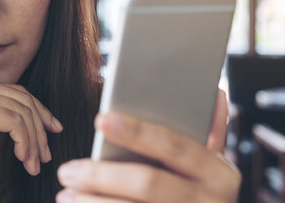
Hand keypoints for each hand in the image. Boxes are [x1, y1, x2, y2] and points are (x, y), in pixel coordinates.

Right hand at [0, 74, 62, 202]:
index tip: (54, 129)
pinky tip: (23, 160)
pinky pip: (16, 124)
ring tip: (34, 164)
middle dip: (40, 129)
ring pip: (23, 114)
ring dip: (34, 142)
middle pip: (23, 101)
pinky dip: (25, 144)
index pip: (18, 92)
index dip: (40, 111)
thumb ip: (5, 115)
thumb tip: (40, 115)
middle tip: (45, 155)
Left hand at [56, 90, 239, 202]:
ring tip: (66, 194)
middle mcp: (209, 200)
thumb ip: (210, 132)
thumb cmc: (205, 192)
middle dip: (102, 176)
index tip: (101, 119)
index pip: (174, 145)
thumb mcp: (213, 166)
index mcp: (219, 173)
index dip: (137, 132)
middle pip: (148, 183)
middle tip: (67, 170)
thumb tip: (213, 92)